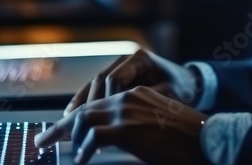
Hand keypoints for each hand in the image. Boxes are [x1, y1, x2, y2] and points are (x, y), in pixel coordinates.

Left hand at [36, 85, 207, 164]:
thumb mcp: (158, 126)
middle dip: (61, 126)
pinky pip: (93, 138)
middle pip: (85, 109)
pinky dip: (84, 150)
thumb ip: (136, 126)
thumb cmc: (189, 139)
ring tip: (63, 153)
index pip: (98, 102)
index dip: (76, 116)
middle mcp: (129, 97)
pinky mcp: (126, 129)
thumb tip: (117, 139)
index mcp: (137, 94)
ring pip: (84, 120)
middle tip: (43, 140)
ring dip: (70, 139)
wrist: (208, 138)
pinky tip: (83, 159)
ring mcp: (127, 111)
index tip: (60, 129)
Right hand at [64, 49, 199, 114]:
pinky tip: (76, 114)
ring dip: (82, 102)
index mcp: (140, 58)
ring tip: (68, 118)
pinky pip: (101, 91)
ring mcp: (124, 69)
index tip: (96, 118)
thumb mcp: (167, 95)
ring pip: (95, 85)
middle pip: (99, 80)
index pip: (113, 79)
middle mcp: (128, 60)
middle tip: (71, 120)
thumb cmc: (185, 90)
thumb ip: (144, 101)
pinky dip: (89, 104)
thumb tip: (119, 113)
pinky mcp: (123, 79)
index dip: (103, 100)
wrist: (194, 85)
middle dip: (85, 102)